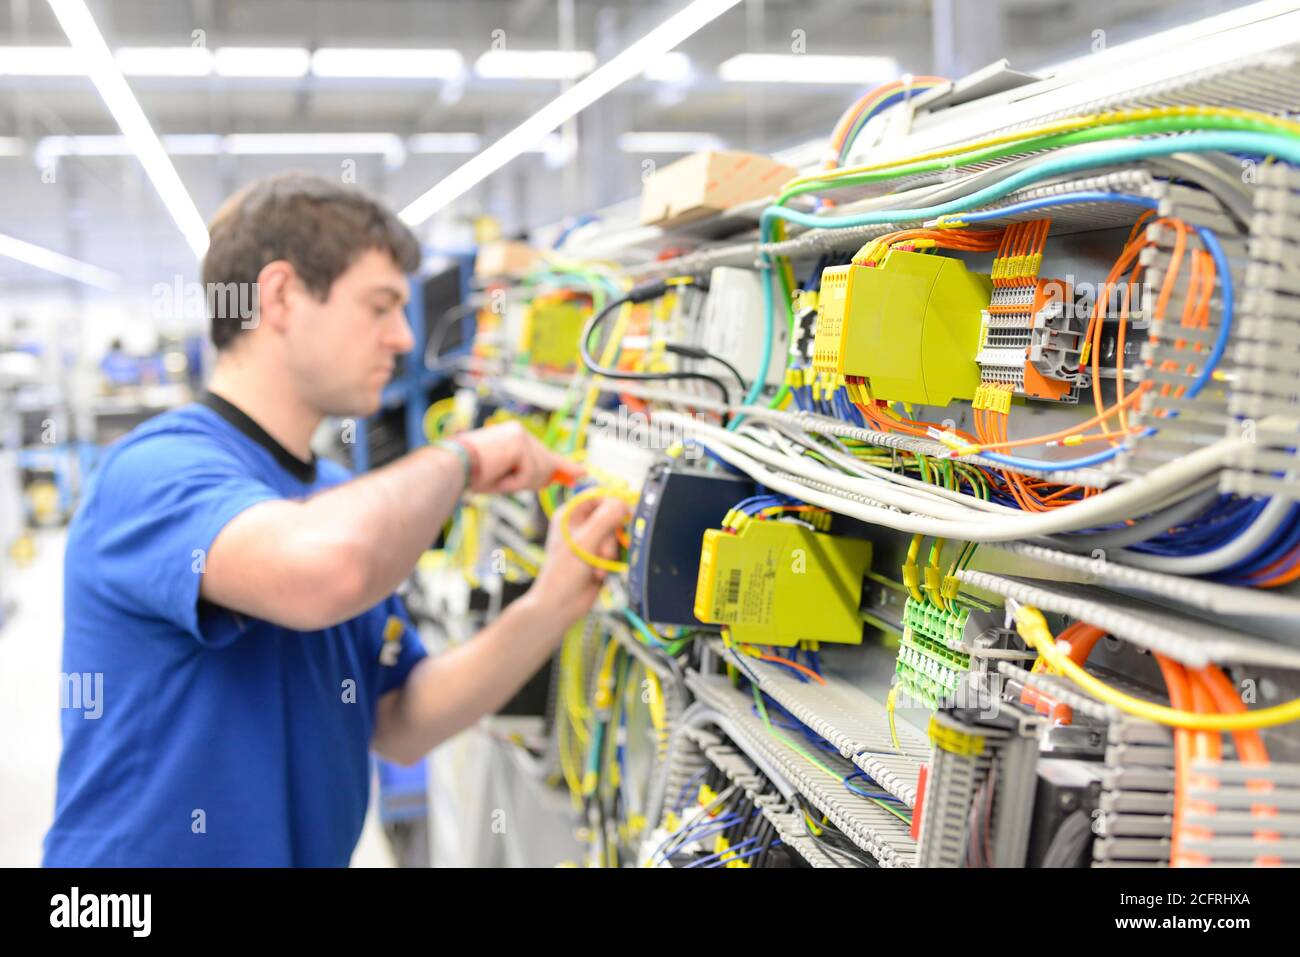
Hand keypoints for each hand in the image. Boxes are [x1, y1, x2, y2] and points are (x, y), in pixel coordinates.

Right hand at [455, 421, 577, 493]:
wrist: (449, 468)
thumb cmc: (468, 475)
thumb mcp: (503, 477)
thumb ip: (527, 476)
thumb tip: (549, 480)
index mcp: (513, 437)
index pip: (542, 452)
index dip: (562, 465)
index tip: (581, 472)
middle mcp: (519, 432)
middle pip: (546, 462)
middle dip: (546, 478)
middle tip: (550, 482)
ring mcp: (520, 436)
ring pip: (538, 472)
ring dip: (518, 484)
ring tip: (496, 478)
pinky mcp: (519, 444)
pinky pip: (527, 475)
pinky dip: (511, 484)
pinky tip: (495, 475)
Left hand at [528, 495, 628, 627]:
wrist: (560, 606)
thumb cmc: (563, 574)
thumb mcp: (585, 542)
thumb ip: (605, 520)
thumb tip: (623, 503)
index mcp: (570, 515)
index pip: (597, 496)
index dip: (613, 503)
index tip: (624, 513)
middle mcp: (581, 525)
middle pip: (610, 516)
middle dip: (610, 536)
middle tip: (603, 552)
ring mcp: (591, 541)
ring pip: (615, 535)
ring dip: (610, 552)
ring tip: (598, 567)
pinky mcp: (599, 557)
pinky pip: (616, 551)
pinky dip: (610, 564)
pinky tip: (599, 574)